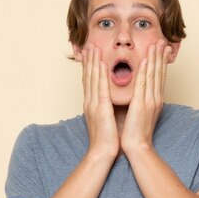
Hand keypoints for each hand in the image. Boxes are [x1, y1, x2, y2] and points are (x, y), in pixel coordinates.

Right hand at [79, 44, 119, 159]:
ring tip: (93, 48)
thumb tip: (109, 101)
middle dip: (89, 60)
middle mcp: (90, 102)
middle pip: (89, 77)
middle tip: (89, 45)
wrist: (102, 152)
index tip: (91, 55)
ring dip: (93, 62)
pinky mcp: (100, 107)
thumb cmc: (107, 139)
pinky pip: (100, 87)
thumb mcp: (105, 119)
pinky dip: (100, 74)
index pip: (90, 82)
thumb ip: (106, 108)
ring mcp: (94, 104)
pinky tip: (101, 63)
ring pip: (93, 78)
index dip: (90, 67)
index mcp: (92, 104)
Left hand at [121, 40, 170, 153]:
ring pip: (154, 75)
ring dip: (155, 58)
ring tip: (156, 44)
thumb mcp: (140, 113)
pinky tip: (146, 60)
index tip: (161, 50)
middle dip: (160, 56)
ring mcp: (150, 100)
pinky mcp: (142, 104)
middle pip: (159, 73)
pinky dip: (146, 71)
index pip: (158, 77)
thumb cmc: (135, 133)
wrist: (137, 147)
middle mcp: (155, 98)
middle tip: (162, 40)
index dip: (160, 62)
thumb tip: (137, 93)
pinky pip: (144, 84)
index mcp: (154, 100)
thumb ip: (140, 101)